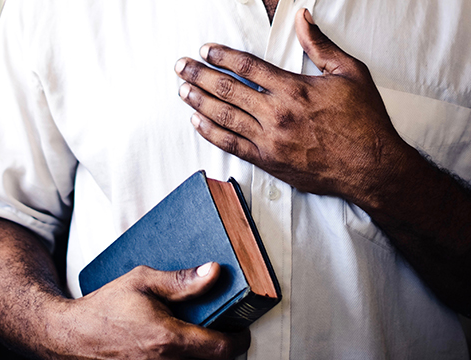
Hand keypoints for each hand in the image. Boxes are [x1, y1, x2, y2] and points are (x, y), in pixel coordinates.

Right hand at [45, 263, 249, 358]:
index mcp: (169, 340)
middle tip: (217, 325)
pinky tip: (175, 344)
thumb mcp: (142, 281)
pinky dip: (184, 357)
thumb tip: (214, 273)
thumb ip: (182, 280)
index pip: (224, 349)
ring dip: (202, 353)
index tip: (240, 328)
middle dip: (221, 345)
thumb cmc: (106, 307)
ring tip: (194, 332)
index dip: (239, 339)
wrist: (73, 336)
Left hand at [175, 8, 413, 204]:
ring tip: (182, 90)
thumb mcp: (350, 73)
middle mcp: (277, 113)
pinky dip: (211, 133)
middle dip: (199, 75)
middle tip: (180, 66)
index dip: (222, 56)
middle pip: (228, 89)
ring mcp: (269, 139)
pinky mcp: (268, 161)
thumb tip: (302, 17)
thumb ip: (321, 46)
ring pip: (224, 116)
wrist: (370, 167)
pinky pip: (231, 145)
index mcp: (294, 89)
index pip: (247, 67)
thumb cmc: (364, 121)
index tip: (205, 50)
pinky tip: (197, 122)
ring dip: (199, 101)